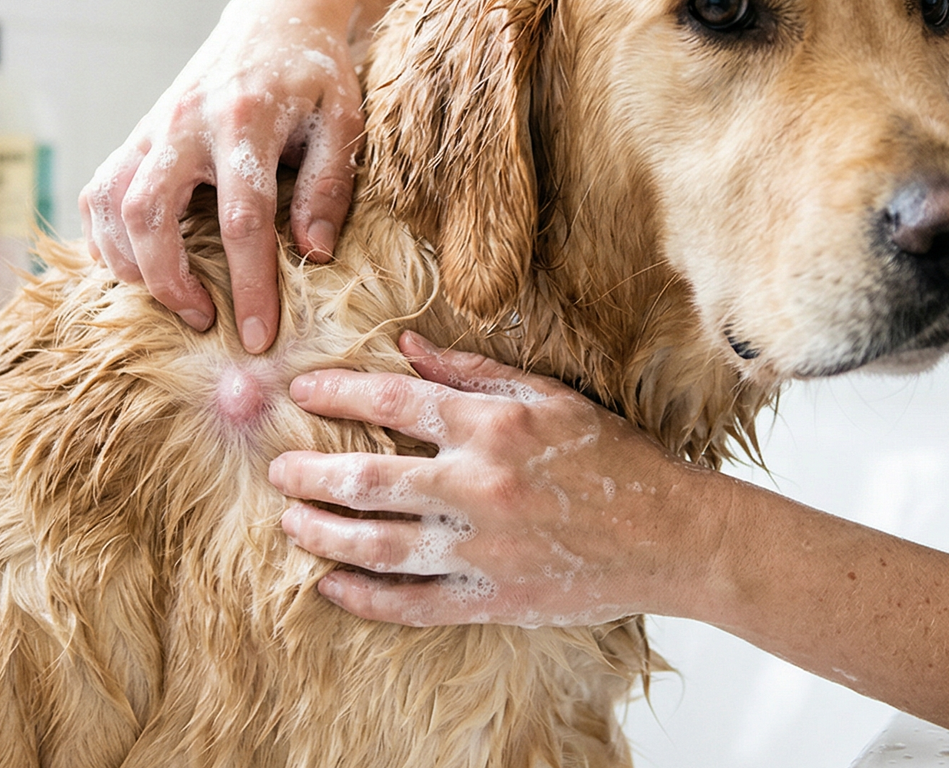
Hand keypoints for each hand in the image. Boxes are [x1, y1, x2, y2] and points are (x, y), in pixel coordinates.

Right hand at [79, 0, 363, 351]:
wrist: (273, 19)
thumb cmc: (315, 76)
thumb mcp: (343, 121)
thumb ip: (329, 187)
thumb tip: (311, 254)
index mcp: (245, 118)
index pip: (242, 218)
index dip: (249, 284)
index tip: (260, 336)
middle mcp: (186, 121)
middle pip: (149, 214)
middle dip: (169, 281)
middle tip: (204, 320)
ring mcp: (152, 126)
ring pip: (110, 205)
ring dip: (131, 264)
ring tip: (173, 298)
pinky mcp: (136, 133)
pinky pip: (98, 192)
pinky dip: (104, 238)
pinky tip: (136, 267)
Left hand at [269, 331, 722, 626]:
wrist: (673, 536)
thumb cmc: (611, 456)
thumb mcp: (547, 396)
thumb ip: (470, 371)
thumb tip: (405, 343)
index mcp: (492, 426)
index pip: (392, 402)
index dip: (336, 393)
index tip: (298, 391)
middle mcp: (480, 486)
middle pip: (370, 479)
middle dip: (311, 474)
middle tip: (276, 469)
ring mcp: (484, 548)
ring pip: (378, 545)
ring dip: (323, 534)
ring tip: (290, 523)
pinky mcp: (493, 598)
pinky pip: (413, 605)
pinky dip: (365, 599)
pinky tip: (329, 587)